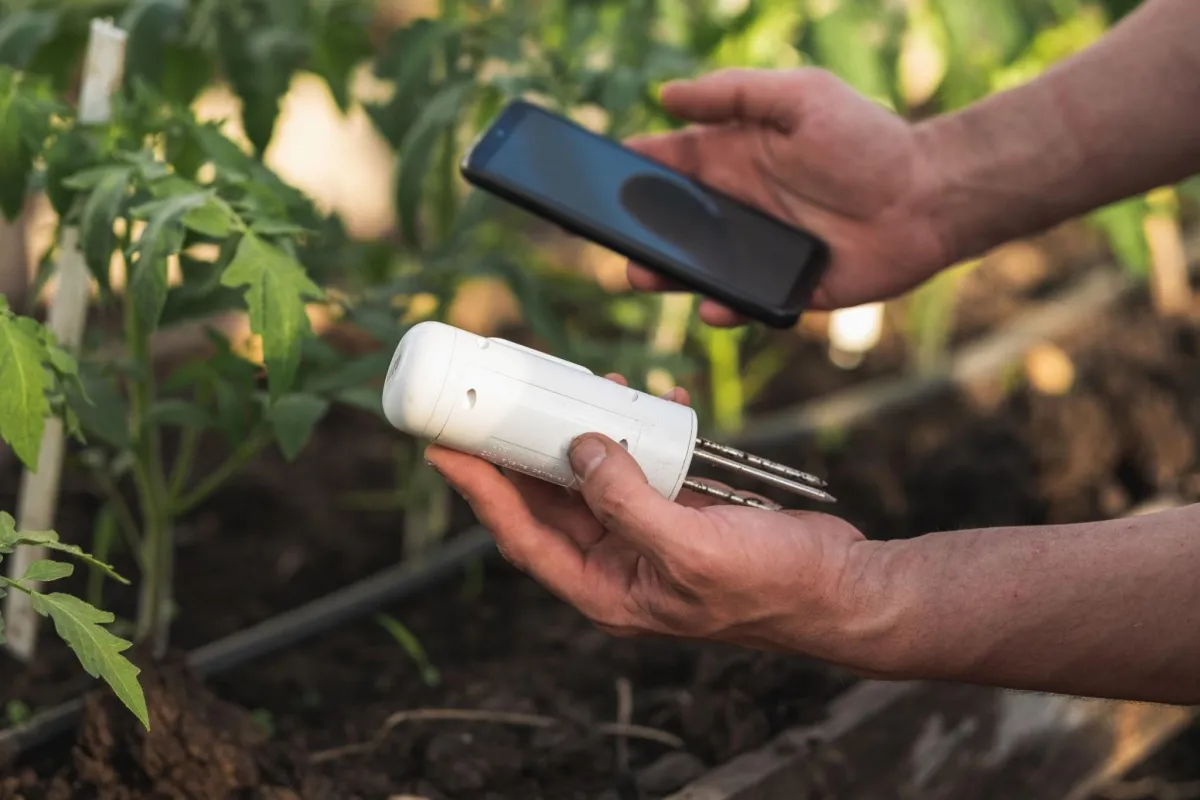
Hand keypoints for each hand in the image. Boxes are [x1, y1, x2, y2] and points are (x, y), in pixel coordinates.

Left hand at [426, 375, 897, 672]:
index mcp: (606, 588)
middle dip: (522, 450)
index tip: (444, 446)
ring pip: (593, 476)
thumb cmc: (773, 587)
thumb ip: (628, 503)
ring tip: (582, 384)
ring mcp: (648, 536)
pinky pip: (643, 464)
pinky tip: (652, 399)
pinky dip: (642, 431)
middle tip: (493, 400)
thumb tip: (580, 448)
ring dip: (583, 431)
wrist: (843, 588)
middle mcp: (618, 563)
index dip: (480, 490)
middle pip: (547, 502)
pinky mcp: (680, 511)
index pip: (521, 535)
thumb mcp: (692, 549)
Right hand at [626, 67, 948, 325]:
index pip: (671, 162)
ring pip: (697, 267)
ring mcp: (758, 249)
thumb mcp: (800, 97)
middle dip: (638, 230)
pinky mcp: (783, 288)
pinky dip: (725, 307)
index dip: (634, 167)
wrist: (927, 197)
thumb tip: (667, 94)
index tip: (595, 175)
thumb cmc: (868, 140)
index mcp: (736, 157)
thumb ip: (735, 93)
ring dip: (667, 273)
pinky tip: (714, 305)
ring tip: (644, 275)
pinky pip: (744, 302)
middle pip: (672, 221)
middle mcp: (739, 204)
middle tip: (611, 236)